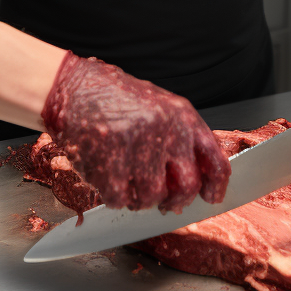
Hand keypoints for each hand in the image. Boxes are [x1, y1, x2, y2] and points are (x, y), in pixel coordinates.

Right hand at [42, 52, 230, 212]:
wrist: (74, 89)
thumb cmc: (117, 100)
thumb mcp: (160, 108)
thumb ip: (180, 140)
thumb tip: (196, 186)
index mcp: (182, 117)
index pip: (214, 161)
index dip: (216, 186)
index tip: (212, 199)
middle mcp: (165, 131)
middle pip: (187, 187)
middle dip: (175, 201)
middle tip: (163, 201)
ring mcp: (137, 148)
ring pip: (151, 199)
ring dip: (138, 197)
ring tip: (126, 177)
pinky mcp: (108, 164)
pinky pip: (120, 201)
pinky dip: (112, 196)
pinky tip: (106, 174)